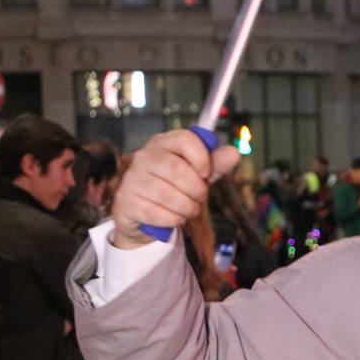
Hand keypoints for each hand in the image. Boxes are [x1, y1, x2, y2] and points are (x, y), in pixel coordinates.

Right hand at [109, 129, 240, 248]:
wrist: (144, 214)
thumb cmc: (175, 188)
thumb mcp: (198, 175)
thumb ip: (215, 164)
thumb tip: (234, 152)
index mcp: (163, 143)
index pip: (185, 139)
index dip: (202, 158)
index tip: (207, 174)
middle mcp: (144, 157)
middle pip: (177, 169)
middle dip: (197, 189)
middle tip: (199, 197)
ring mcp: (131, 178)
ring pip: (167, 194)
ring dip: (187, 207)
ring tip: (189, 209)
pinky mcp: (125, 200)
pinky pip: (156, 213)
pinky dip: (173, 220)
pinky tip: (174, 218)